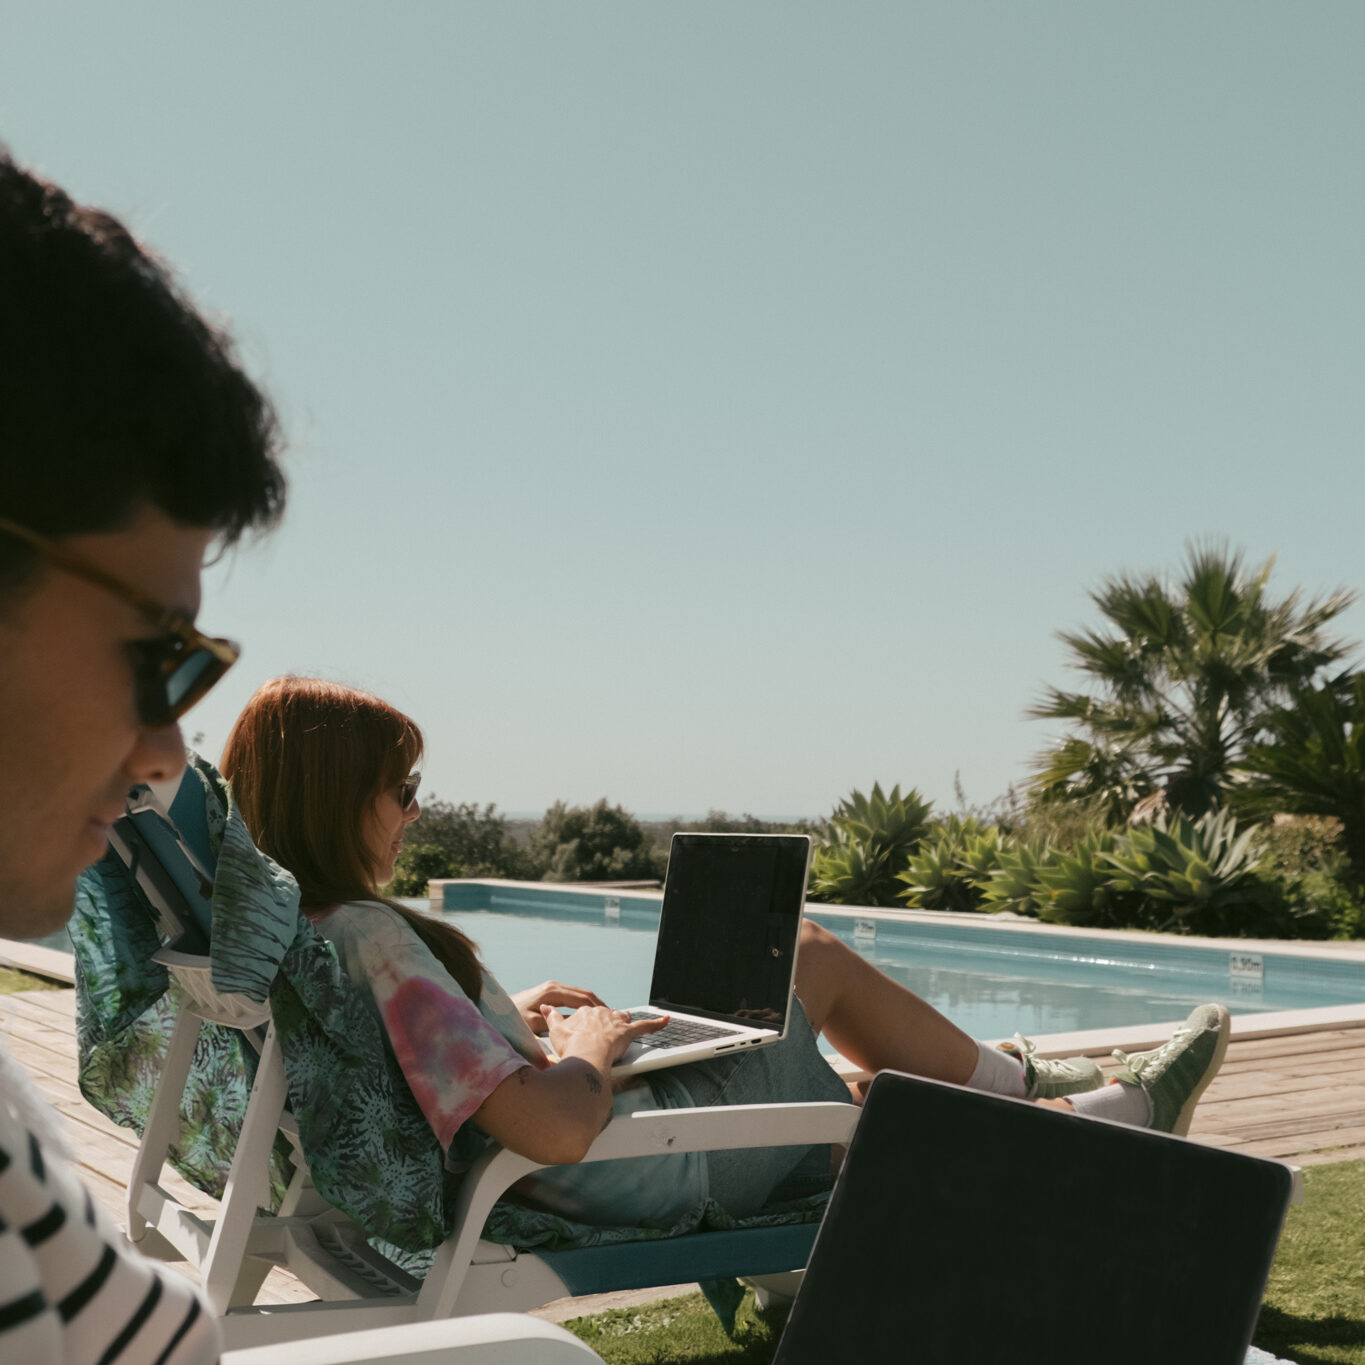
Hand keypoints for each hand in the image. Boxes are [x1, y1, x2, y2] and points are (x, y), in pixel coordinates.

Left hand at [511, 980, 606, 1033]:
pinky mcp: (548, 994)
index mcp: (552, 992)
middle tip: (614, 1018)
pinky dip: (583, 1005)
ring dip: (592, 1005)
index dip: (598, 1009)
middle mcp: (553, 987)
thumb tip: (574, 1026)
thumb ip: (553, 1025)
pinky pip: (571, 998)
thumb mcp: (531, 1025)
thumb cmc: (510, 1020)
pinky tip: (588, 1016)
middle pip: (584, 994)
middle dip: (599, 1005)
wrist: (492, 1010)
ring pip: (579, 995)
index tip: (610, 1019)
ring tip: (605, 1017)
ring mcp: (550, 989)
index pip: (582, 998)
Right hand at [540, 1004, 669, 1066]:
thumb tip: (545, 1007)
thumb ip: (551, 1017)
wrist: (584, 1055)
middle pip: (606, 1016)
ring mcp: (616, 1022)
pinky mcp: (628, 1032)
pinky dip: (656, 1024)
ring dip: (623, 1023)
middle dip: (605, 1024)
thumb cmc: (570, 1047)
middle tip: (601, 1036)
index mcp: (585, 1012)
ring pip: (622, 1019)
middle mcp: (601, 1013)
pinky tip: (666, 1020)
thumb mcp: (555, 1031)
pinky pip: (645, 1027)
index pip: (589, 1015)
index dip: (588, 1025)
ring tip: (622, 1027)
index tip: (585, 1032)